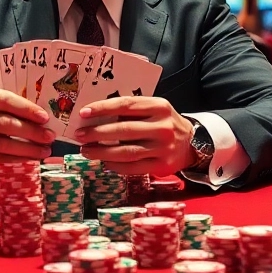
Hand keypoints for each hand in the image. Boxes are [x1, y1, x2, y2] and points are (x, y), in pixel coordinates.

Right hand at [0, 89, 53, 173]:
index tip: (45, 118)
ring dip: (28, 148)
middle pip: (6, 124)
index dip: (27, 109)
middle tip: (50, 136)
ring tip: (45, 150)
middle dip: (32, 131)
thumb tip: (43, 119)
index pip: (5, 100)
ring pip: (4, 144)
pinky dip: (17, 158)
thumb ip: (9, 108)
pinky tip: (31, 157)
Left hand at [72, 95, 194, 175]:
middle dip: (97, 133)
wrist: (191, 143)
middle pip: (124, 130)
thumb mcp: (154, 109)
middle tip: (80, 135)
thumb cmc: (164, 123)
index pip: (126, 105)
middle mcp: (162, 127)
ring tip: (86, 151)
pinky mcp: (161, 166)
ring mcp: (163, 148)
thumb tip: (96, 116)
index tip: (84, 113)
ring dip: (102, 152)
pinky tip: (104, 162)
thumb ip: (132, 111)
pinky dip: (115, 166)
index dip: (103, 109)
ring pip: (126, 152)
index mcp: (159, 107)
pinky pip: (133, 167)